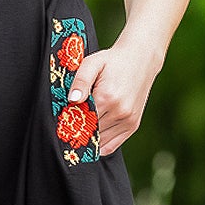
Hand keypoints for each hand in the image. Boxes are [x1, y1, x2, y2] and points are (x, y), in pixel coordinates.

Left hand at [66, 39, 161, 155]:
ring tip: (83, 126)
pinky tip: (93, 137)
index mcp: (107, 97)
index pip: (80, 121)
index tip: (64, 120)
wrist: (141, 59)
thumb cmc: (113, 61)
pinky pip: (112, 146)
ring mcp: (128, 120)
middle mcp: (119, 112)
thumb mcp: (92, 63)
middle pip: (89, 132)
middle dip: (78, 130)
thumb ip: (80, 81)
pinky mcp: (133, 125)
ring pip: (100, 142)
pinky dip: (100, 145)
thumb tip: (72, 100)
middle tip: (71, 123)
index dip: (69, 123)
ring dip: (89, 138)